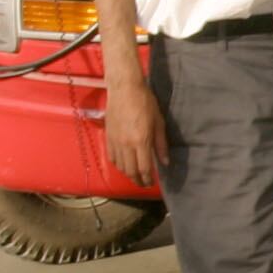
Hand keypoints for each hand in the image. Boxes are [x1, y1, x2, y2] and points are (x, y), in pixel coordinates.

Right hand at [103, 71, 167, 188]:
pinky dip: (118, 165)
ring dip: (128, 174)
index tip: (151, 183)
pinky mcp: (108, 137)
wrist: (124, 88)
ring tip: (136, 175)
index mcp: (141, 141)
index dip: (148, 179)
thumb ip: (161, 144)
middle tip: (144, 184)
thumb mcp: (158, 122)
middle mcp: (126, 144)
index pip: (143, 168)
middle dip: (138, 181)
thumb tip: (165, 162)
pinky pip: (112, 157)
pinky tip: (124, 164)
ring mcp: (115, 141)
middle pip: (130, 171)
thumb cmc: (145, 102)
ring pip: (120, 166)